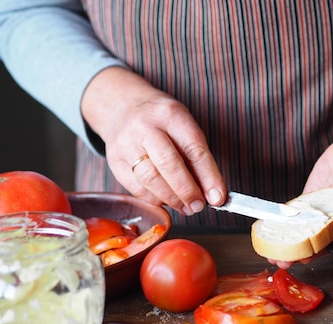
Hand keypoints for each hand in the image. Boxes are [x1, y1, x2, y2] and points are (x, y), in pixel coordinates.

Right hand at [81, 67, 226, 213]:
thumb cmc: (162, 121)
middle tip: (199, 206)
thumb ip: (199, 159)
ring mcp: (126, 144)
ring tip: (186, 207)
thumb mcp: (185, 127)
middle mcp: (145, 127)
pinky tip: (166, 200)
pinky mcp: (115, 162)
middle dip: (187, 190)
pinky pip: (137, 189)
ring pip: (150, 179)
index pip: (193, 149)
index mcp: (171, 115)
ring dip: (172, 199)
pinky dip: (155, 199)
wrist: (123, 107)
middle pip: (168, 164)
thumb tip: (213, 194)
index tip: (218, 197)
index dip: (209, 177)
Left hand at [269, 97, 332, 268]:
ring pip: (304, 228)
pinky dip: (285, 218)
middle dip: (299, 251)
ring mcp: (323, 208)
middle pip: (317, 239)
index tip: (306, 256)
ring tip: (271, 253)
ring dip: (287, 240)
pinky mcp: (312, 195)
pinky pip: (298, 208)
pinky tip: (271, 226)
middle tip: (282, 261)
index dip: (322, 250)